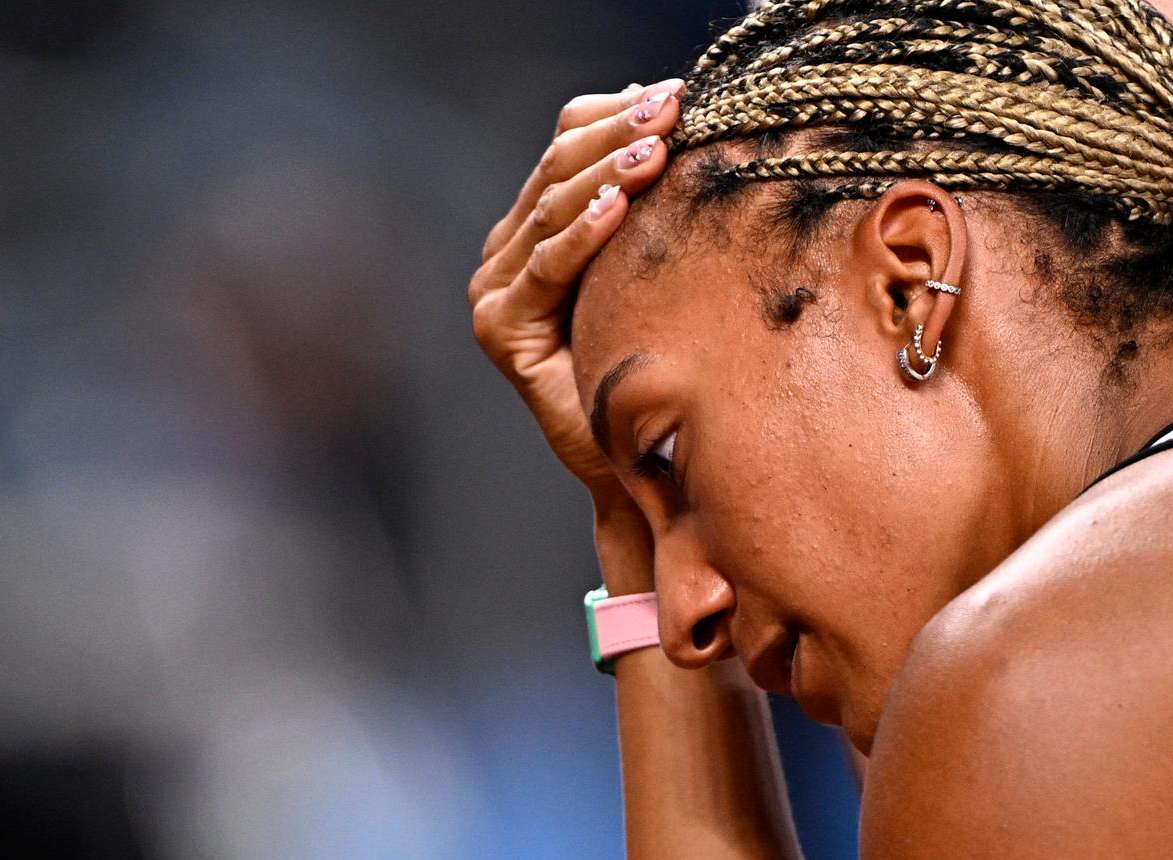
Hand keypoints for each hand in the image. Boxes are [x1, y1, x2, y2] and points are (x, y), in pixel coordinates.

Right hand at [468, 79, 680, 520]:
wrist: (639, 456)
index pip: (565, 146)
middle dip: (616, 132)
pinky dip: (581, 235)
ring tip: (657, 148)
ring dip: (605, 173)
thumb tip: (676, 113)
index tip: (677, 91)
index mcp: (536, 229)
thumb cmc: (657, 358)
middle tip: (674, 108)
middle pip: (555, 169)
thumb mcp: (655, 261)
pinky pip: (545, 269)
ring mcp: (494, 293)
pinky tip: (620, 206)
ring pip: (548, 210)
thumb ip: (648, 198)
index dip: (614, 112)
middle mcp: (505, 256)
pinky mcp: (500, 331)